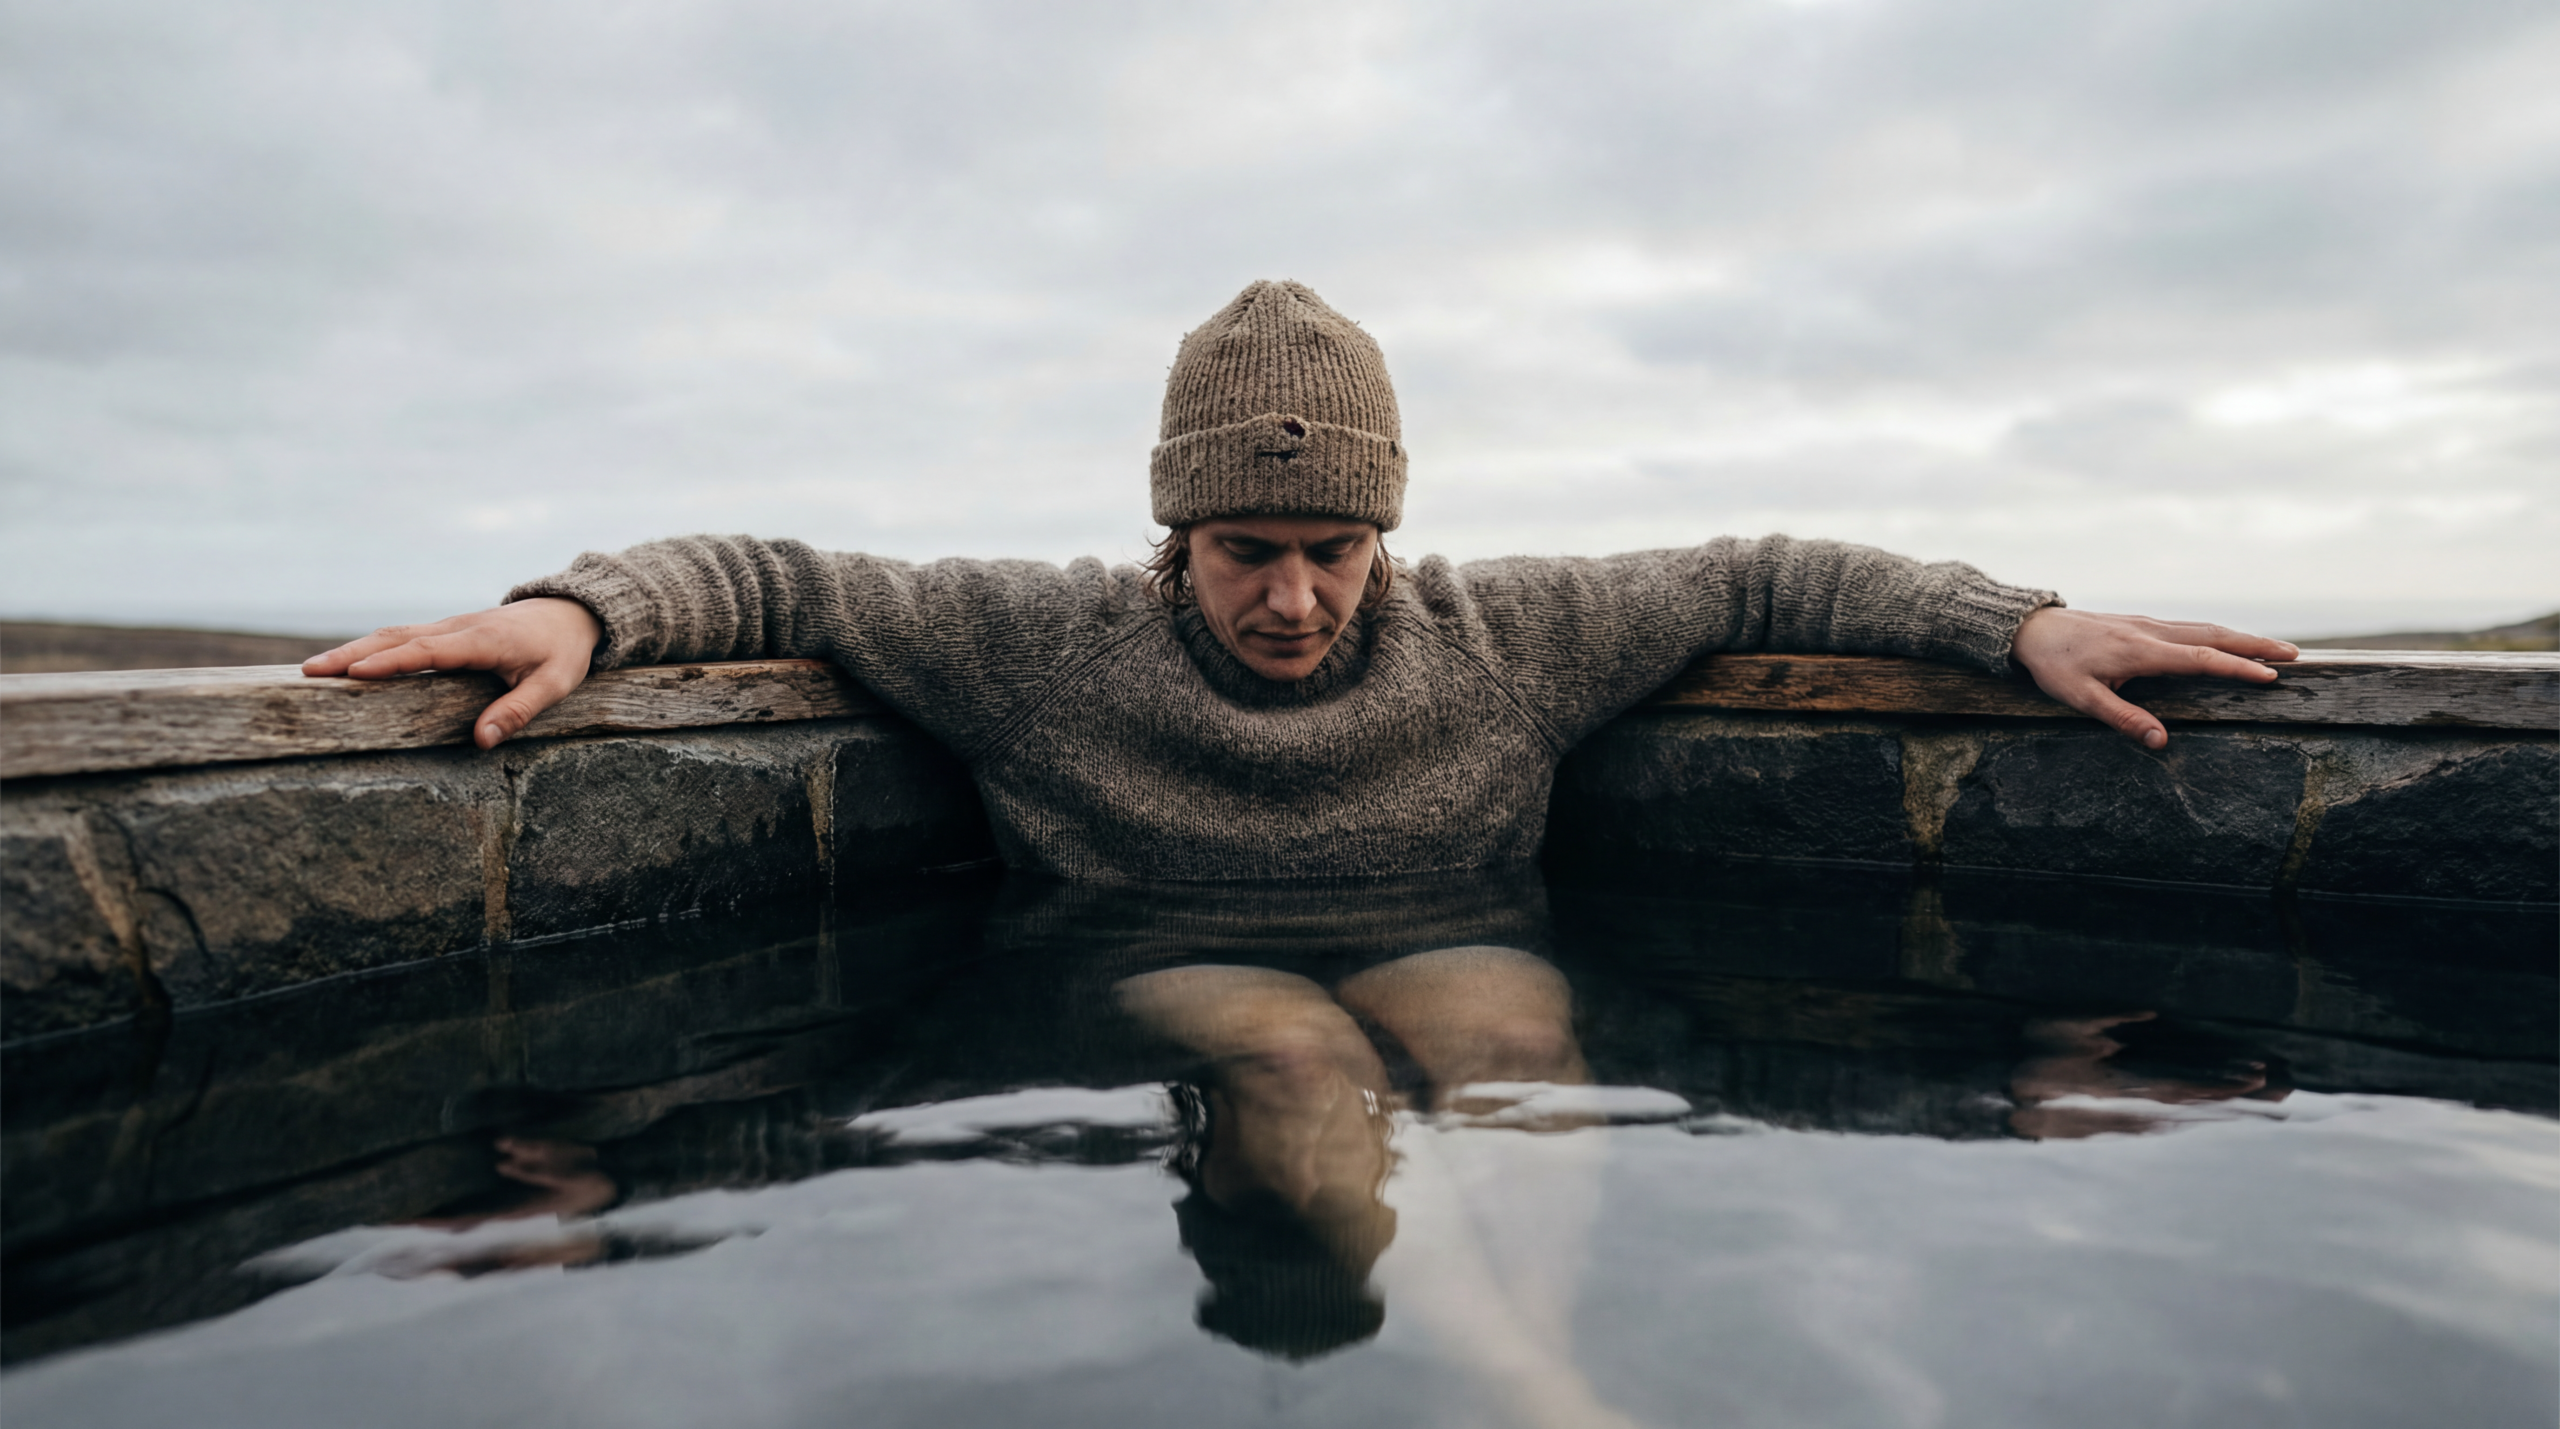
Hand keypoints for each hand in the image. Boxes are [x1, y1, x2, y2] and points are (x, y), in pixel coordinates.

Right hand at [302, 597, 601, 748]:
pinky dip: (372, 647)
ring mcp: (449, 627)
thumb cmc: (563, 650)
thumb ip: (519, 710)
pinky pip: (403, 637)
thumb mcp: (554, 683)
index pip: (428, 651)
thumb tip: (482, 741)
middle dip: (351, 654)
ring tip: (313, 669)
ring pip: (394, 634)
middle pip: (396, 638)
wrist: (570, 612)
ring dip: (354, 649)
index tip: (353, 673)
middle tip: (309, 671)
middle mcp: (458, 628)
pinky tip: (348, 663)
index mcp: (481, 640)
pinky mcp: (447, 631)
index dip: (390, 662)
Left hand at [2009, 607, 2296, 748]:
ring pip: (2205, 629)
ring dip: (2242, 638)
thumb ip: (2123, 719)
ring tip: (2276, 649)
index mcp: (2141, 651)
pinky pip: (2190, 627)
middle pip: (2214, 636)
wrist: (2032, 629)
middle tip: (2294, 657)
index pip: (2201, 659)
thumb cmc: (2055, 665)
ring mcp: (2149, 625)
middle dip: (2256, 646)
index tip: (2271, 676)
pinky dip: (2219, 634)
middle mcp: (2151, 633)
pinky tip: (2229, 642)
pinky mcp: (2143, 625)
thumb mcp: (2081, 698)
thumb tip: (2161, 742)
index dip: (2237, 668)